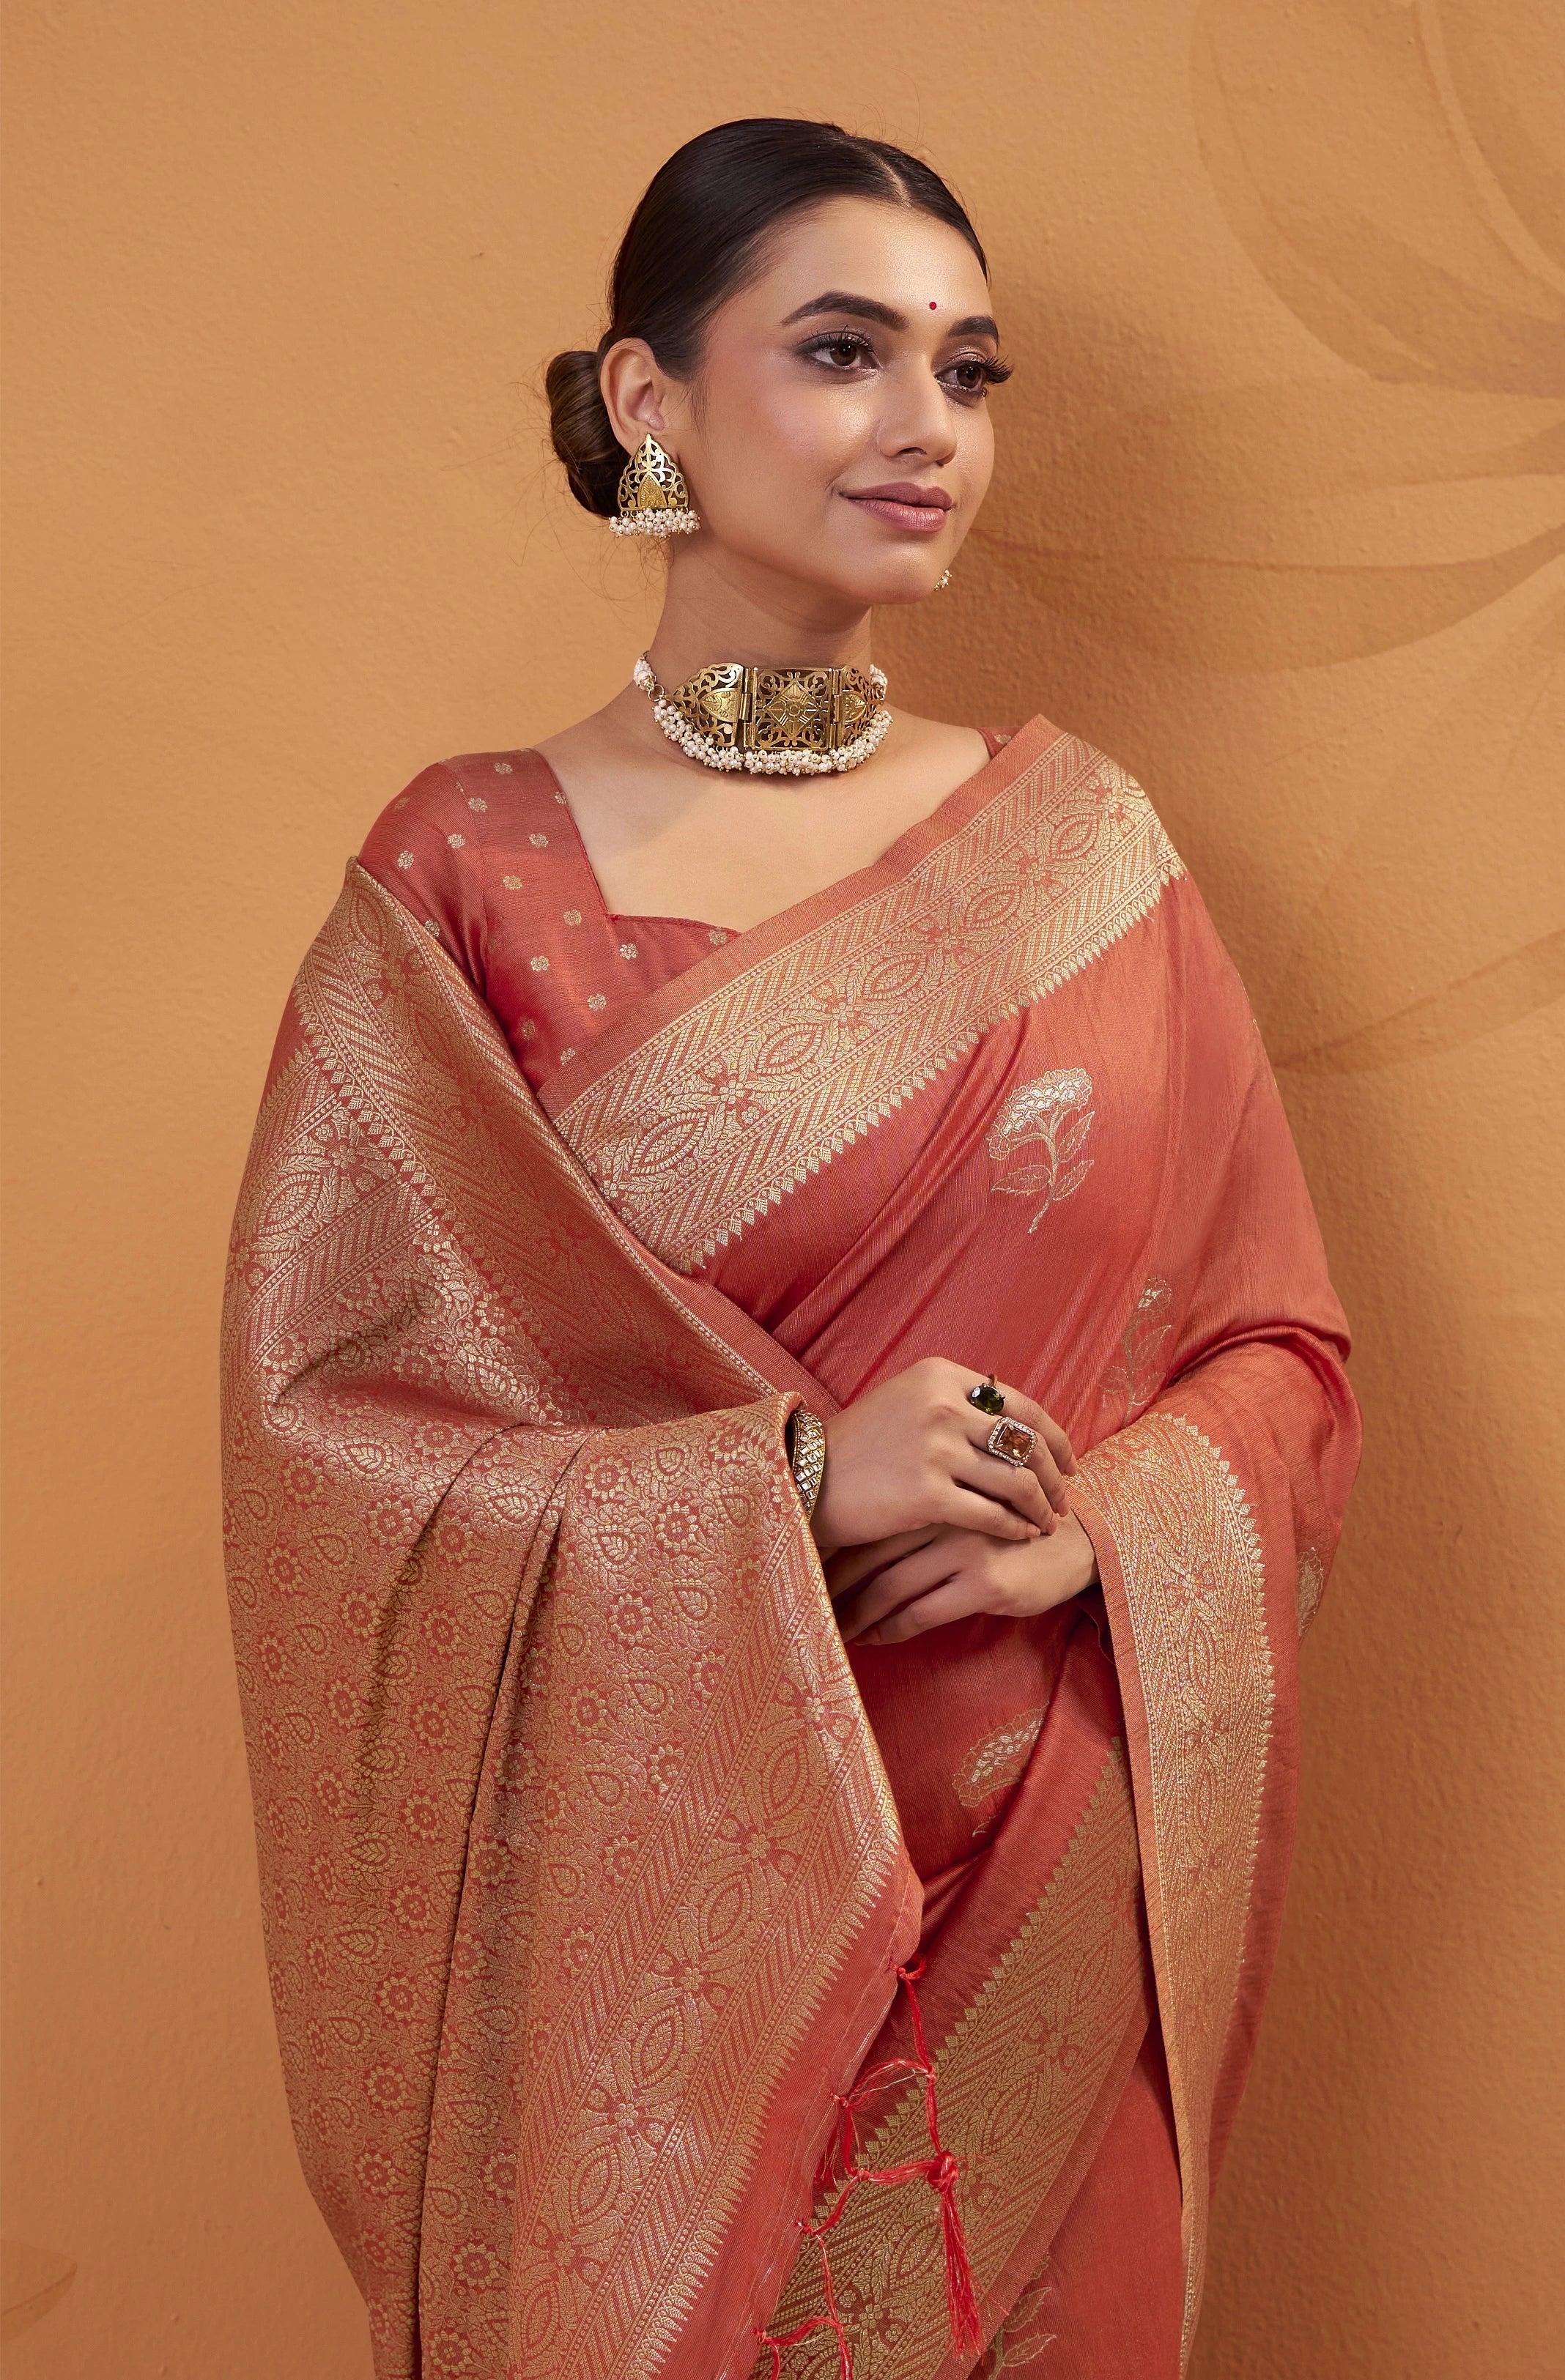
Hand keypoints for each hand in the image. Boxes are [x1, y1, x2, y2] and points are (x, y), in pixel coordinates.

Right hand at [810, 1357, 1075, 1558]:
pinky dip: (1015, 1528)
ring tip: (1047, 1522)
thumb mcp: (905, 1402)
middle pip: (1027, 1442)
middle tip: (1065, 1497)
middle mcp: (943, 1406)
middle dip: (1056, 1475)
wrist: (806, 1477)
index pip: (1021, 1404)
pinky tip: (1021, 1536)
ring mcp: (936, 1449)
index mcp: (940, 1376)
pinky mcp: (928, 1494)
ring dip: (1041, 1505)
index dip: (1054, 1436)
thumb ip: (954, 1403)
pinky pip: (992, 1514)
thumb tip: (1010, 1422)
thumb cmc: (857, 1446)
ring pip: (1017, 1480)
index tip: (1068, 1460)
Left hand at [827, 1511, 1098, 1645]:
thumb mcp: (969, 1499)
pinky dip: (889, 1629)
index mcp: (937, 1484)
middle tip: (808, 1602)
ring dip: (856, 1613)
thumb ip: (926, 1505)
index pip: (871, 1517)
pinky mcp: (984, 1583)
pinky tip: (873, 1638)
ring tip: (835, 1629)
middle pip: (871, 1551)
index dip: (836, 1546)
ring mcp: (964, 1547)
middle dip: (835, 1582)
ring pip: (889, 1586)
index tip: (809, 1566)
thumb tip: (860, 1530)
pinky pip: (920, 1612)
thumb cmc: (1015, 1522)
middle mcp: (945, 1513)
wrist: (1079, 1539)